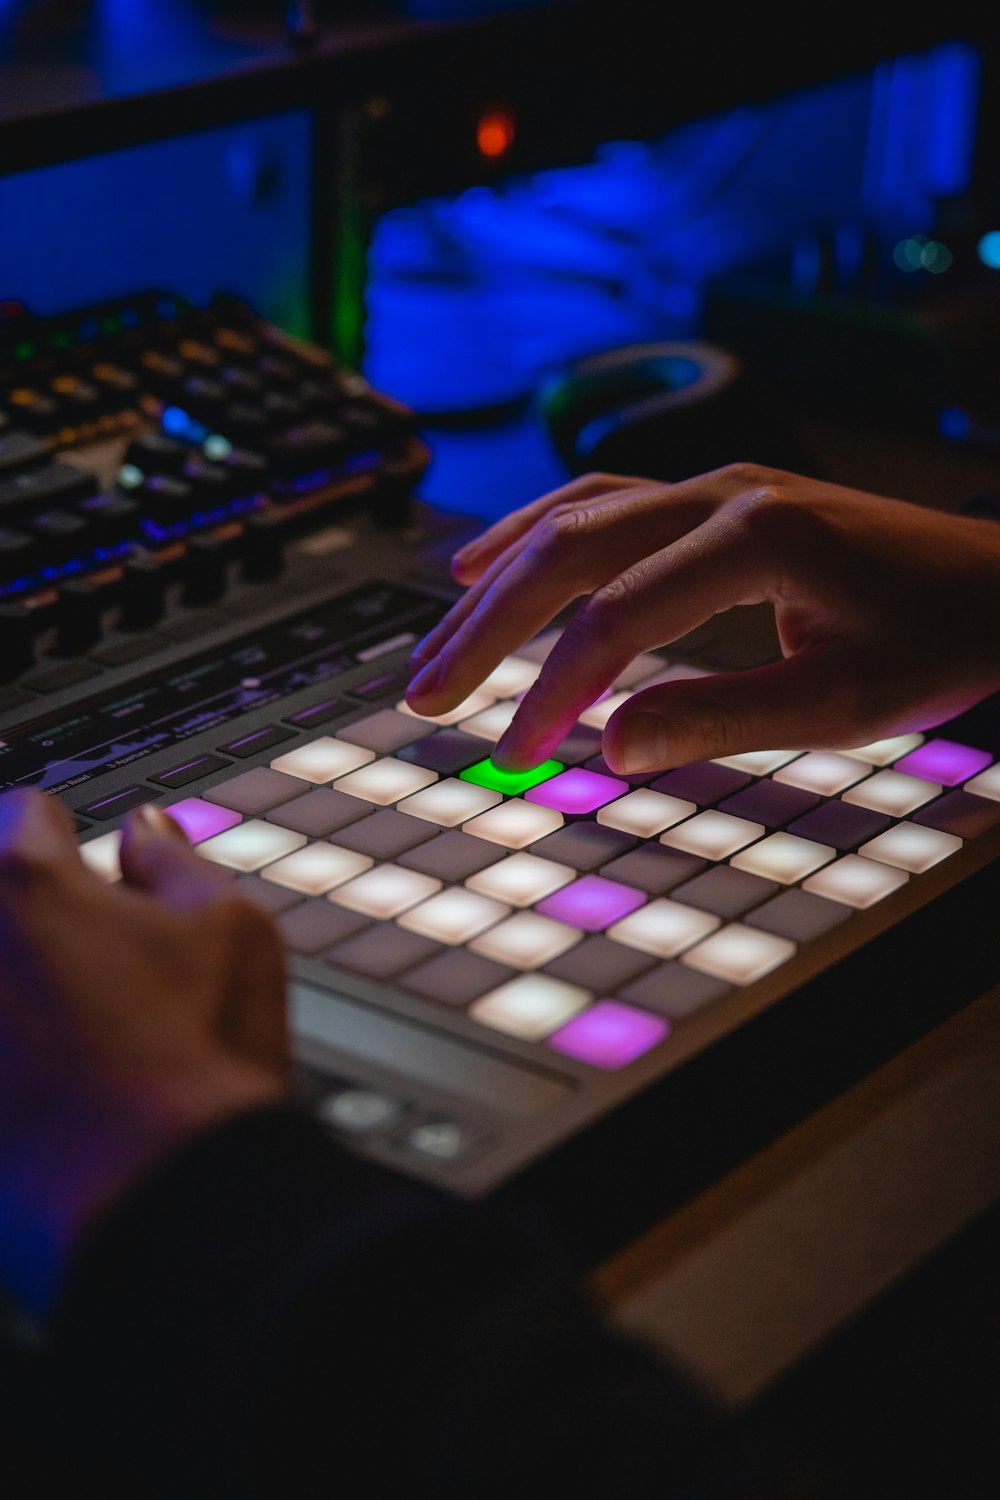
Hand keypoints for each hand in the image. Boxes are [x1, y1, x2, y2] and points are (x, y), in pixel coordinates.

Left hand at [0, 793, 286, 1316]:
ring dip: (4, 985)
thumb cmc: (203, 1060)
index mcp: (26, 878)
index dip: (62, 841)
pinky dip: (2, 1061)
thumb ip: (176, 861)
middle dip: (18, 918)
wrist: (158, 1199)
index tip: (77, 872)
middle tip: (68, 965)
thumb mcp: (233, 927)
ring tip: (54, 1032)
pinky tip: (29, 1083)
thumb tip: (145, 831)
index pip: (24, 814)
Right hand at [405, 465, 999, 771]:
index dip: (554, 689)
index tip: (517, 755)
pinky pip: (600, 504)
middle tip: (423, 695)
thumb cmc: (938, 641)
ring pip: (572, 518)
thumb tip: (612, 746)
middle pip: (567, 549)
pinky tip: (486, 563)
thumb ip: (724, 721)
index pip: (617, 617)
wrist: (998, 580)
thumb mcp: (845, 704)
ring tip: (435, 646)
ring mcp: (715, 485)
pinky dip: (534, 535)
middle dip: (486, 629)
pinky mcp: (713, 498)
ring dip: (496, 582)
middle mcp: (723, 492)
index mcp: (756, 537)